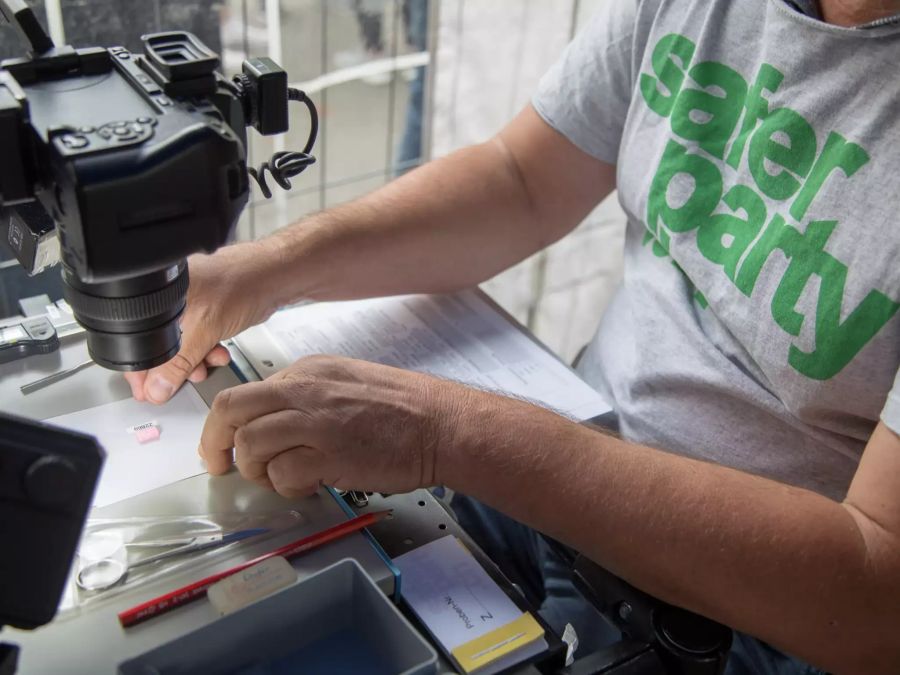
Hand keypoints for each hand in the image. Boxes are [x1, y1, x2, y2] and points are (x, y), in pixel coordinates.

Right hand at [125, 241, 280, 403]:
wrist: (272, 278)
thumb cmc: (240, 284)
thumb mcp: (203, 330)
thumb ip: (177, 363)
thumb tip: (157, 387)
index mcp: (158, 298)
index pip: (138, 340)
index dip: (141, 369)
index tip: (146, 390)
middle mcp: (170, 301)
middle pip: (159, 346)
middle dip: (172, 368)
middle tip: (180, 382)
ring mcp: (189, 306)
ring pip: (182, 345)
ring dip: (193, 362)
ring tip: (204, 367)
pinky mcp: (207, 311)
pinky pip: (199, 338)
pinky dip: (206, 350)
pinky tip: (217, 354)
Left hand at [198, 355, 469, 496]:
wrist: (441, 424)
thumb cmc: (403, 409)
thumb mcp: (347, 383)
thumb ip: (307, 397)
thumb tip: (273, 424)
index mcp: (308, 372)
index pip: (245, 393)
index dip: (228, 426)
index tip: (228, 446)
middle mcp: (305, 390)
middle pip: (231, 409)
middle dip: (215, 443)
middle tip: (221, 466)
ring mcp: (316, 421)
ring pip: (250, 444)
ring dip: (256, 470)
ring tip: (280, 479)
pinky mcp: (329, 454)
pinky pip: (282, 474)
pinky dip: (287, 487)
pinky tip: (308, 486)